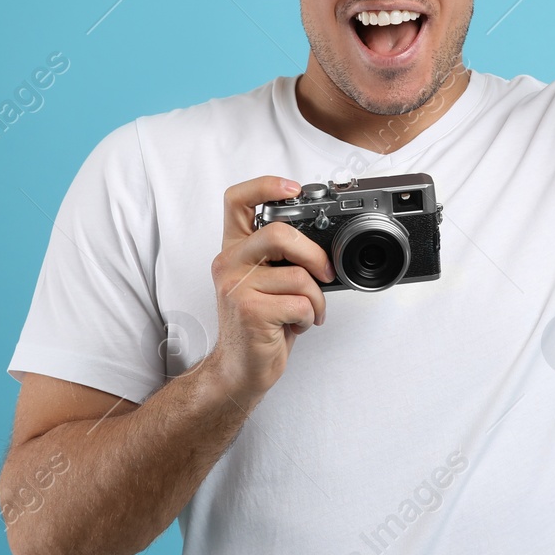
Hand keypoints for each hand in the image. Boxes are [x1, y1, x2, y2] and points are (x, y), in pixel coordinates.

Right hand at [207, 176, 335, 399]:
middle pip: (278, 232)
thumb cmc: (259, 325)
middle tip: (325, 273)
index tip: (294, 188)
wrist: (240, 369)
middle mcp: (229, 263)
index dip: (266, 185)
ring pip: (298, 275)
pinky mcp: (250, 311)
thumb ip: (280, 257)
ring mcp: (236, 286)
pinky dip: (309, 317)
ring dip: (316, 299)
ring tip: (306, 312)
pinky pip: (299, 303)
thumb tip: (323, 244)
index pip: (236, 199)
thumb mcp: (265, 282)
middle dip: (314, 253)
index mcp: (234, 250)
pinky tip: (297, 325)